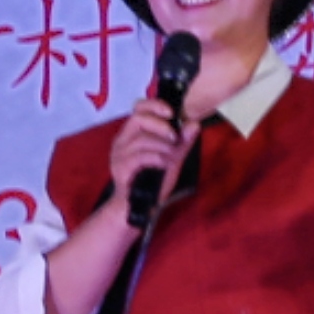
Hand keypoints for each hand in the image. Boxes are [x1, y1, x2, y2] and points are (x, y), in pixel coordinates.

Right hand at [104, 97, 194, 213]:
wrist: (138, 207)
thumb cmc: (153, 182)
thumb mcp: (173, 159)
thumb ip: (183, 142)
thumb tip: (194, 124)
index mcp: (133, 133)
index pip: (139, 108)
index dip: (155, 105)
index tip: (172, 113)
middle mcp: (122, 140)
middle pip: (138, 118)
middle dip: (161, 126)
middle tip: (174, 138)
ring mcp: (119, 154)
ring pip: (141, 139)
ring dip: (163, 147)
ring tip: (171, 157)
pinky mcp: (120, 168)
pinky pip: (139, 156)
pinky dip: (156, 159)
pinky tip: (163, 165)